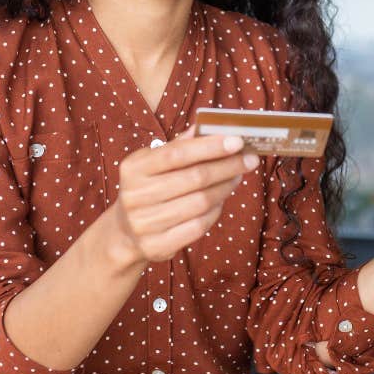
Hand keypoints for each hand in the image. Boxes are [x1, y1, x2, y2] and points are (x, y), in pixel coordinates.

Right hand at [105, 125, 259, 265]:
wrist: (125, 232)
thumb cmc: (147, 188)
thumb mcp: (152, 164)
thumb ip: (178, 146)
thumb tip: (205, 127)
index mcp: (134, 169)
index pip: (177, 154)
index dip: (209, 147)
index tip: (237, 141)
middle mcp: (135, 196)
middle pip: (194, 178)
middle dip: (227, 167)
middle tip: (248, 160)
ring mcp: (145, 223)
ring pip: (200, 203)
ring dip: (225, 188)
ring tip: (237, 177)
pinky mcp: (157, 245)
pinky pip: (198, 226)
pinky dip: (215, 211)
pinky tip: (221, 201)